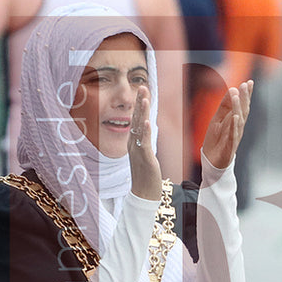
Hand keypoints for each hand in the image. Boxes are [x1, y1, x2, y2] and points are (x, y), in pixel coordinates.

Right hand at [128, 86, 162, 200]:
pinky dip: (145, 132)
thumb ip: (144, 139)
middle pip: (136, 119)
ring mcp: (138, 151)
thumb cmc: (145, 174)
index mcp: (134, 141)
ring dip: (142, 113)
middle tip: (142, 87)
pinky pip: (144, 143)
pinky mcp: (144, 159)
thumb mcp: (144, 153)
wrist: (143, 194)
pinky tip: (147, 122)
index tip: (143, 89)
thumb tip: (145, 126)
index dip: (140, 104)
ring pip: (139, 128)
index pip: (137, 118)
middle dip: (140, 102)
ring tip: (144, 99)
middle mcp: (133, 144)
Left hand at [201, 80, 252, 169]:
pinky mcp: (229, 146)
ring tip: (237, 96)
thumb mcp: (218, 119)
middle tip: (245, 84)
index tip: (249, 82)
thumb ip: (225, 106)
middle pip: (243, 110)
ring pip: (238, 120)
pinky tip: (235, 117)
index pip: (243, 105)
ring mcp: (235, 136)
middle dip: (244, 97)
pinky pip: (232, 134)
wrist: (212, 162)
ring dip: (238, 107)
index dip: (247, 94)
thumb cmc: (216, 140)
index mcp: (235, 120)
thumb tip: (232, 89)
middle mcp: (238, 127)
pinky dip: (234, 126)